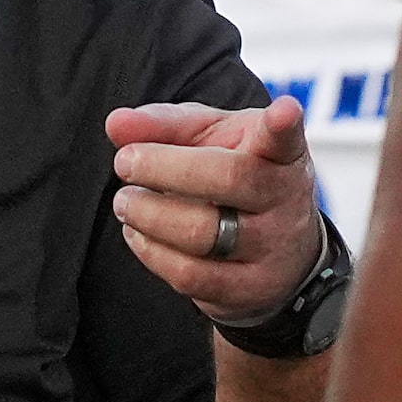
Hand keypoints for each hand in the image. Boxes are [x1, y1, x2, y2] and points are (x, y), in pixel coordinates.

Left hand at [107, 96, 322, 323]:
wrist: (279, 252)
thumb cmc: (235, 176)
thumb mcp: (211, 139)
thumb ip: (164, 125)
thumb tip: (115, 124)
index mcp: (280, 153)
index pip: (285, 137)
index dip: (283, 124)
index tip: (283, 111)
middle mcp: (284, 199)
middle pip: (228, 178)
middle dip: (163, 168)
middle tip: (125, 162)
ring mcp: (271, 248)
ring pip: (202, 233)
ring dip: (148, 214)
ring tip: (126, 201)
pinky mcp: (249, 289)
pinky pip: (190, 275)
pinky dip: (151, 252)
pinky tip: (138, 233)